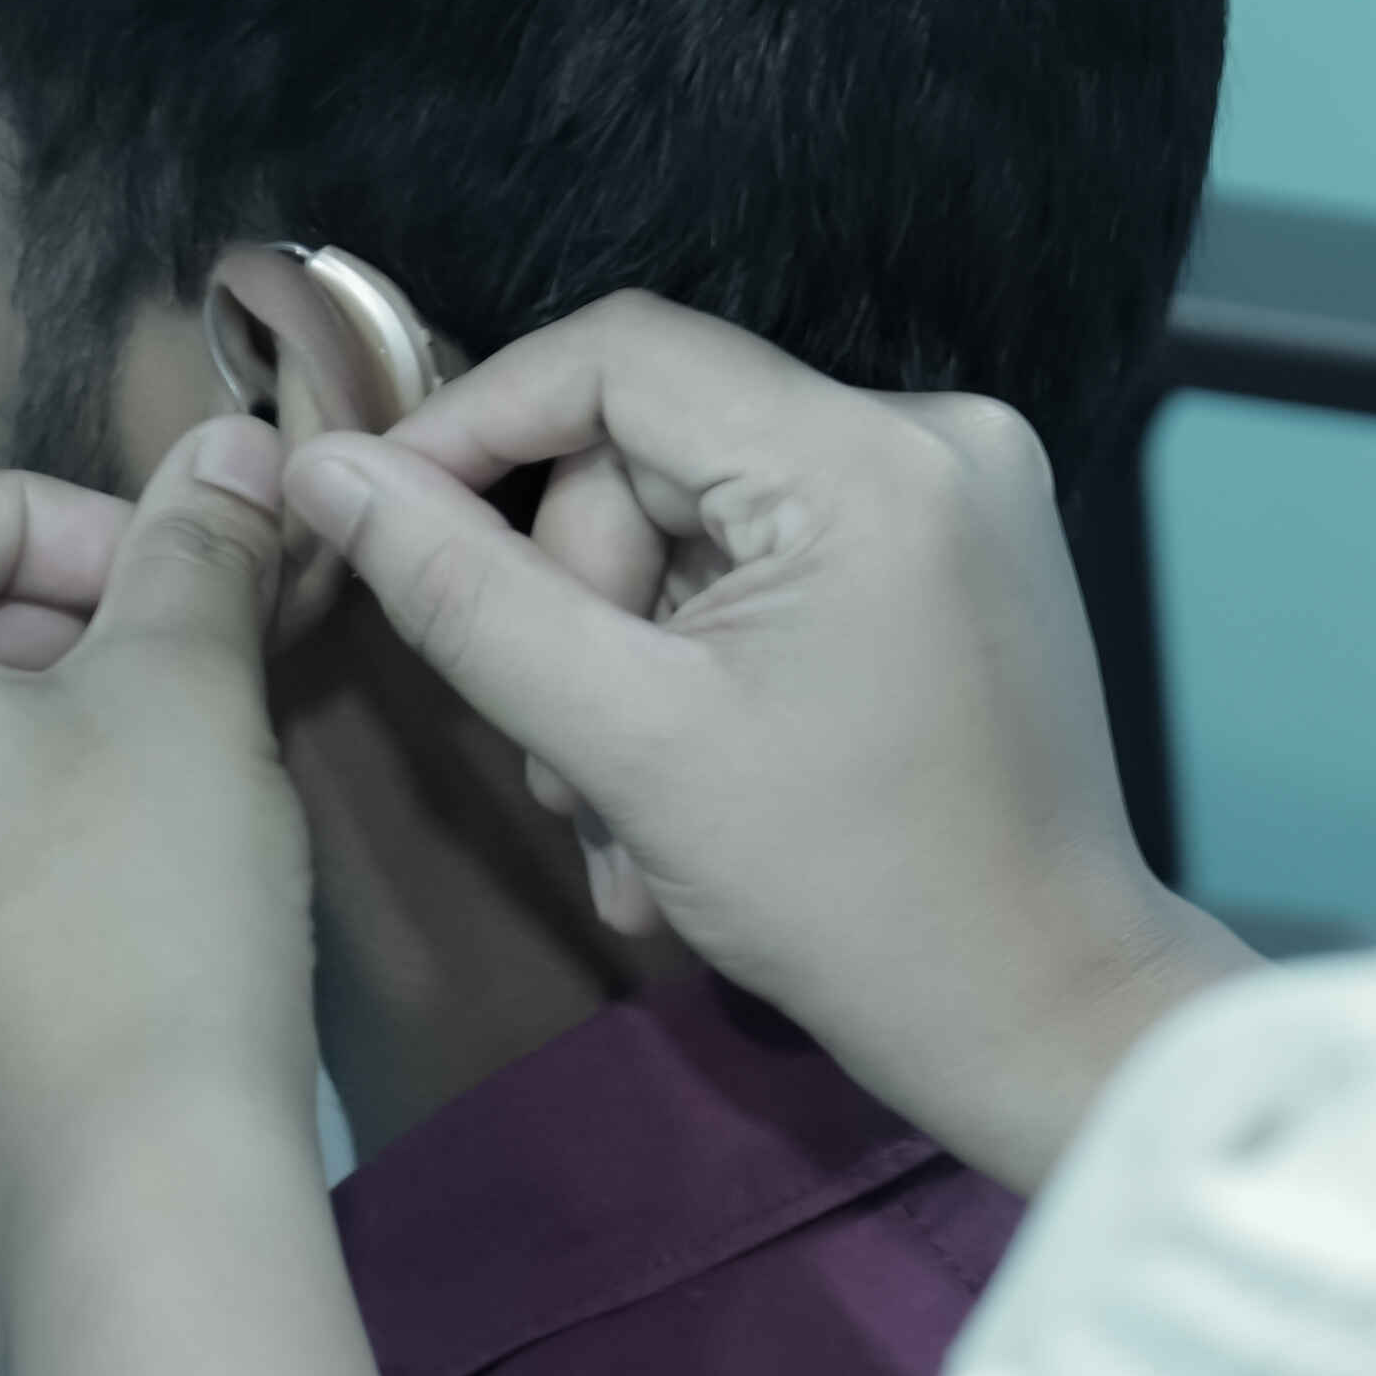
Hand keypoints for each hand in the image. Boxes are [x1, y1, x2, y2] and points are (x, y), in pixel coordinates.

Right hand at [288, 295, 1253, 1195]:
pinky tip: (694, 791)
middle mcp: (934, 434)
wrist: (1049, 1021)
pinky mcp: (958, 556)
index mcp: (870, 457)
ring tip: (628, 826)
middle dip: (576, 606)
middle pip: (655, 450)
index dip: (478, 423)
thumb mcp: (625, 746)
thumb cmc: (854, 899)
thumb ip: (465, 595)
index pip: (620, 355)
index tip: (380, 517)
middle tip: (560, 775)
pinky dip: (705, 662)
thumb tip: (326, 470)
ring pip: (700, 518)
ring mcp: (958, 494)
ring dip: (629, 662)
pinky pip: (773, 557)